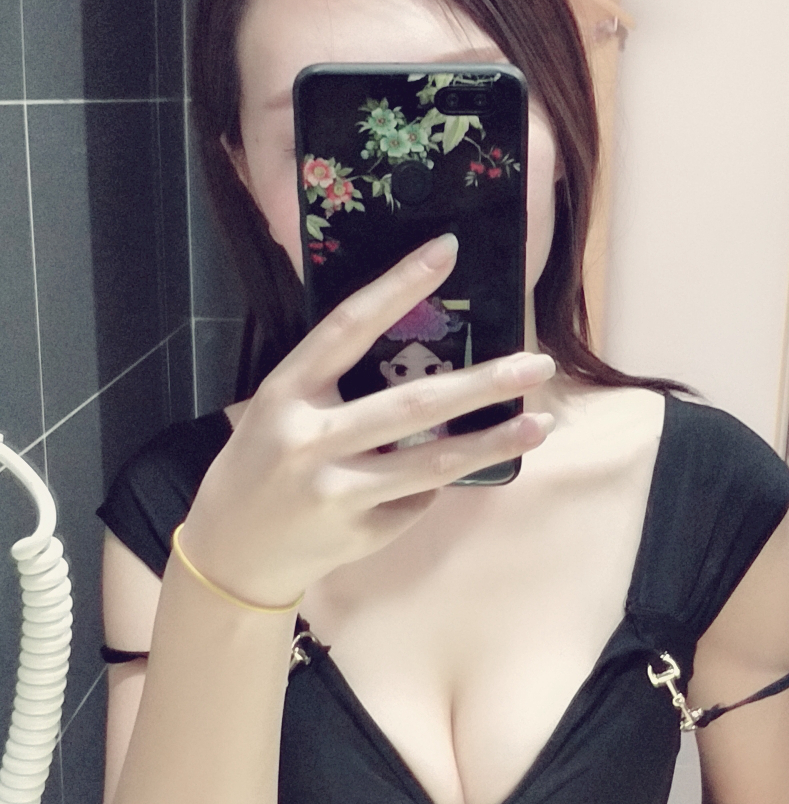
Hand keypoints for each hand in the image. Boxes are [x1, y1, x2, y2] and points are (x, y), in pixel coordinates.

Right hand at [178, 235, 555, 606]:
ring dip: (493, 442)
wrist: (232, 552)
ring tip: (540, 423)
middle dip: (483, 383)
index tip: (447, 251)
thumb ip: (337, 386)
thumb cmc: (262, 464)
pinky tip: (444, 475)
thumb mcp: (281, 410)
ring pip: (432, 464)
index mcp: (285, 392)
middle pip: (413, 405)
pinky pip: (417, 499)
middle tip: (537, 363)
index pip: (348, 327)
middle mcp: (309, 440)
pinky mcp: (359, 531)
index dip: (398, 286)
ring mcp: (336, 491)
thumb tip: (430, 356)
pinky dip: (435, 484)